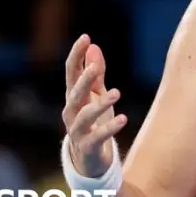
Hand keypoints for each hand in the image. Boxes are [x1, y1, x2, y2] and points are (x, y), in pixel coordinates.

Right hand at [62, 35, 127, 177]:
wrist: (88, 159)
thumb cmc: (93, 121)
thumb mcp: (95, 95)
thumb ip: (95, 73)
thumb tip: (93, 47)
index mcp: (74, 96)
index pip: (71, 72)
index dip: (76, 54)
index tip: (85, 37)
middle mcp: (71, 111)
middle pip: (75, 92)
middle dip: (84, 80)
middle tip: (95, 67)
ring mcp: (77, 130)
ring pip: (84, 116)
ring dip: (100, 104)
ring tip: (117, 93)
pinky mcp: (87, 146)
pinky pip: (97, 136)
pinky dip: (110, 128)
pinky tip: (123, 119)